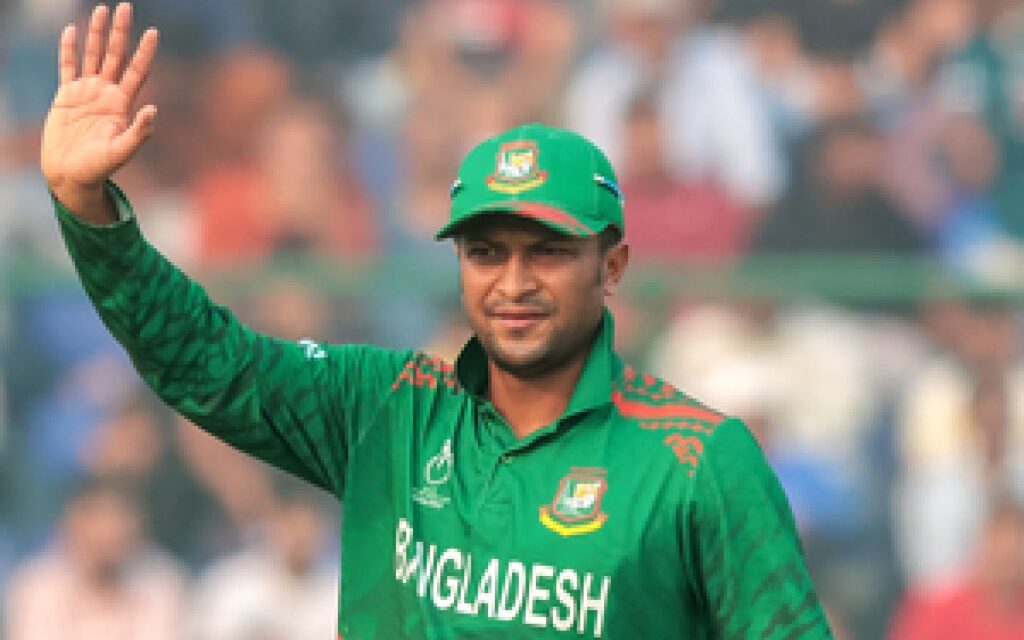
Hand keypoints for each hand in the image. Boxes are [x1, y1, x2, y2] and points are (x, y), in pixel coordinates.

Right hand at [41, 3, 158, 219]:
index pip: (137, 71)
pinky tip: (70, 30)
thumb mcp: (122, 152)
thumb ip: (138, 132)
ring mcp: (87, 93)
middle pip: (117, 56)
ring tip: (101, 10)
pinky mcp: (66, 96)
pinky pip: (67, 67)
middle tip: (126, 7)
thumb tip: (153, 109)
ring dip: (97, 34)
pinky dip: (68, 49)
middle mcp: (107, 94)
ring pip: (93, 56)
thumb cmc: (98, 168)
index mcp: (123, 105)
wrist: (71, 175)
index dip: (145, 52)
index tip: (153, 32)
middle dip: (121, 32)